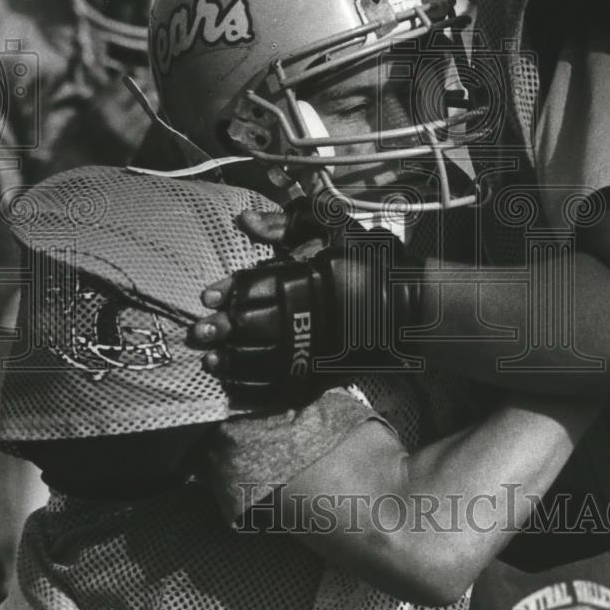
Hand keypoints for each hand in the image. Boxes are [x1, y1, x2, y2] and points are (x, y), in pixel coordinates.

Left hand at [192, 199, 424, 406]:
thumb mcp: (337, 229)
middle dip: (223, 329)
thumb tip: (247, 221)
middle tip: (199, 331)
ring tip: (212, 359)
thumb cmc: (373, 263)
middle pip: (254, 324)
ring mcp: (315, 349)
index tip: (208, 295)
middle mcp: (309, 316)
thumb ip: (291, 224)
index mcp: (309, 278)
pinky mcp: (322, 374)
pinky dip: (255, 388)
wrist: (410, 309)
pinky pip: (281, 386)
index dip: (230, 291)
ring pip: (263, 359)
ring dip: (233, 360)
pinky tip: (236, 383)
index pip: (258, 285)